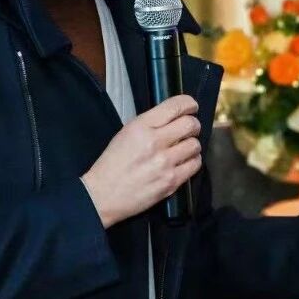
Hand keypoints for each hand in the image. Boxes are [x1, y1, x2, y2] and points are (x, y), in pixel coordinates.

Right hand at [82, 95, 201, 227]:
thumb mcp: (126, 133)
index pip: (175, 106)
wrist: (103, 195)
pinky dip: (192, 161)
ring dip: (192, 145)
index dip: (189, 104)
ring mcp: (164, 163)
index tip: (192, 107)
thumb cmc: (113, 164)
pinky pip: (195, 165)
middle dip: (193, 125)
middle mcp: (154, 142)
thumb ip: (151, 123)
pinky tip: (184, 161)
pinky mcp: (171, 182)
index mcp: (141, 127)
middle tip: (190, 129)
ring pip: (195, 145)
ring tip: (184, 148)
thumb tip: (174, 118)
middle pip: (190, 125)